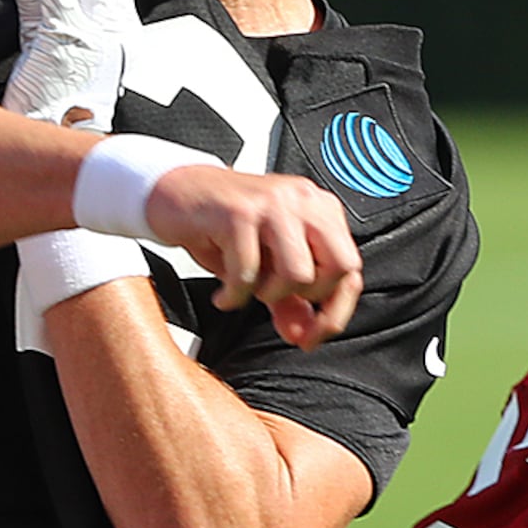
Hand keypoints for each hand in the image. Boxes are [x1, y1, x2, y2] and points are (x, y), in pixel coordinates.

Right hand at [143, 164, 362, 345]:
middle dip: (310, 297)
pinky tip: (224, 295)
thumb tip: (304, 335)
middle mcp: (303, 200)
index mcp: (319, 209)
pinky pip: (248, 272)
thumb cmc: (223, 224)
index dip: (335, 310)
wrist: (176, 193)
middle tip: (277, 299)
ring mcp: (273, 203)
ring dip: (270, 294)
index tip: (312, 334)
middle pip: (339, 266)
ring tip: (248, 288)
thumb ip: (289, 300)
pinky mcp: (240, 212)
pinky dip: (234, 295)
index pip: (350, 268)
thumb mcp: (265, 265)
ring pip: (298, 272)